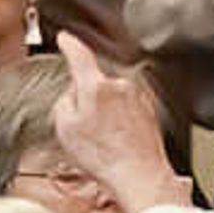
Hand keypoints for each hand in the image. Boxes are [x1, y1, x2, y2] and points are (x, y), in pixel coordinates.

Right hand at [50, 39, 191, 212]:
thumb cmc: (103, 155)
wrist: (139, 174)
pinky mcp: (149, 112)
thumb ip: (64, 102)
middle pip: (94, 83)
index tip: (65, 38)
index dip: (69, 44)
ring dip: (103, 113)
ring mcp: (138, 98)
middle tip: (81, 127)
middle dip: (85, 99)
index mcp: (96, 86)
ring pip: (110, 98)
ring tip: (101, 140)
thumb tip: (72, 95)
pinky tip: (115, 143)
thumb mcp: (64, 127)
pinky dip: (118, 123)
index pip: (79, 55)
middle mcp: (121, 87)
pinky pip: (125, 111)